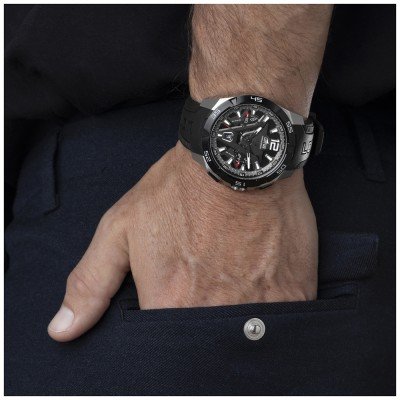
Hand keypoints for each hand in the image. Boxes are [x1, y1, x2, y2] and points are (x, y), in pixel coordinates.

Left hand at [48, 141, 317, 341]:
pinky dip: (269, 314)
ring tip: (233, 286)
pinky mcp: (296, 294)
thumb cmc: (179, 190)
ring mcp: (260, 308)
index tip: (178, 312)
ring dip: (237, 325)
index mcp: (169, 306)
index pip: (163, 353)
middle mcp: (215, 315)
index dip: (169, 336)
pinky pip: (282, 325)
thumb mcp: (121, 227)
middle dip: (203, 331)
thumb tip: (62, 331)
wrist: (238, 158)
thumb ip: (90, 284)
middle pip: (207, 352)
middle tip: (208, 295)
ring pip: (245, 343)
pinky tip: (260, 284)